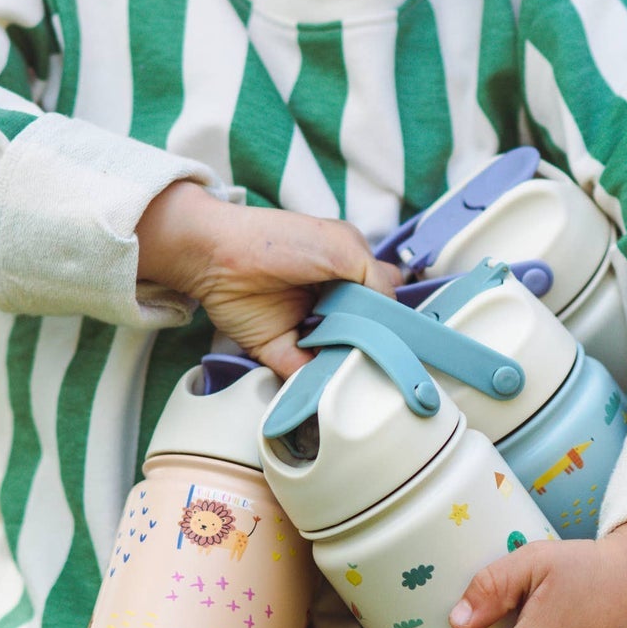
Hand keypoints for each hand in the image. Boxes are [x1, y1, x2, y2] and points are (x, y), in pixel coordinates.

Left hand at [136, 182, 398, 374]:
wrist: (218, 255)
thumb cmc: (282, 241)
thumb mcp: (346, 248)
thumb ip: (379, 281)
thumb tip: (392, 320)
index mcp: (348, 272)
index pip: (383, 300)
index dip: (394, 317)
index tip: (409, 337)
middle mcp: (330, 301)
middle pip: (364, 332)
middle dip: (376, 346)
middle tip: (390, 360)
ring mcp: (306, 328)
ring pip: (340, 356)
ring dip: (352, 366)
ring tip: (367, 376)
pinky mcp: (281, 351)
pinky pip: (307, 375)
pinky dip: (321, 383)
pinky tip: (337, 386)